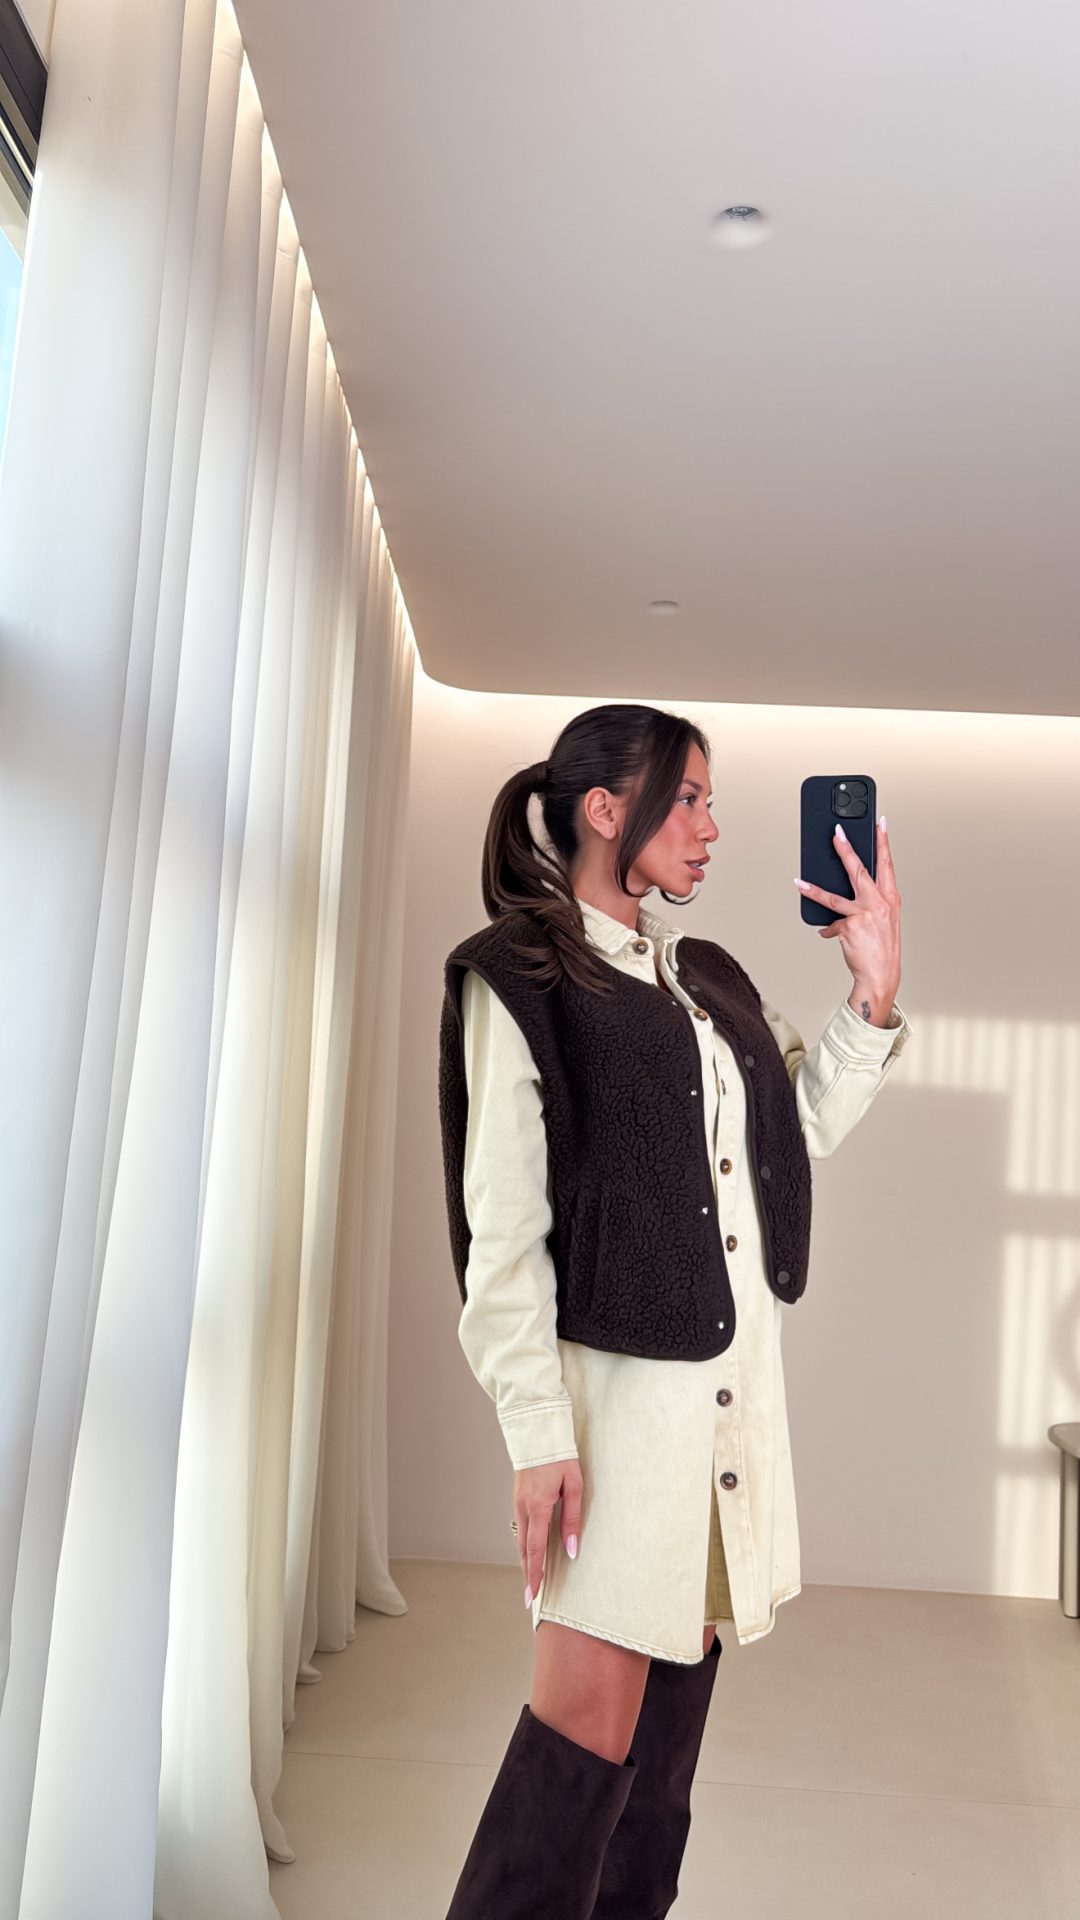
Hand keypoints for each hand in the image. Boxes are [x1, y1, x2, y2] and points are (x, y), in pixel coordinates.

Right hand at [514, 1458, 582, 1605]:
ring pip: (520, 1539)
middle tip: (530, 1597)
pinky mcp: (518, 1498)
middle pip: (524, 1549)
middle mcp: (523, 1508)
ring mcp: (517, 1502)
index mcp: (537, 1507)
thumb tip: (571, 1549)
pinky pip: (521, 1527)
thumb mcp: (573, 1486)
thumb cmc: (560, 1457)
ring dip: (525, 1560)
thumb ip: (571, 1518)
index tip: (533, 1594)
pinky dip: (524, 1544)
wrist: (537, 1432)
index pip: (535, 1550)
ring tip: (532, 1580)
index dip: (535, 1574)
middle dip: (528, 1574)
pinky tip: (530, 1551)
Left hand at [795, 817, 901, 1019]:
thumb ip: (871, 902)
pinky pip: (832, 924)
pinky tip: (831, 934)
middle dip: (845, 848)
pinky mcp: (850, 927)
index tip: (880, 823)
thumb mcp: (884, 920)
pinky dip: (830, 930)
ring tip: (800, 882)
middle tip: (836, 832)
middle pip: (858, 870)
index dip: (883, 841)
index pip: (887, 863)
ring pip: (834, 896)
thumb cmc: (883, 948)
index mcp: (891, 898)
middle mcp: (879, 903)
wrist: (882, 975)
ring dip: (814, 889)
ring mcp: (864, 914)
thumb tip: (848, 893)